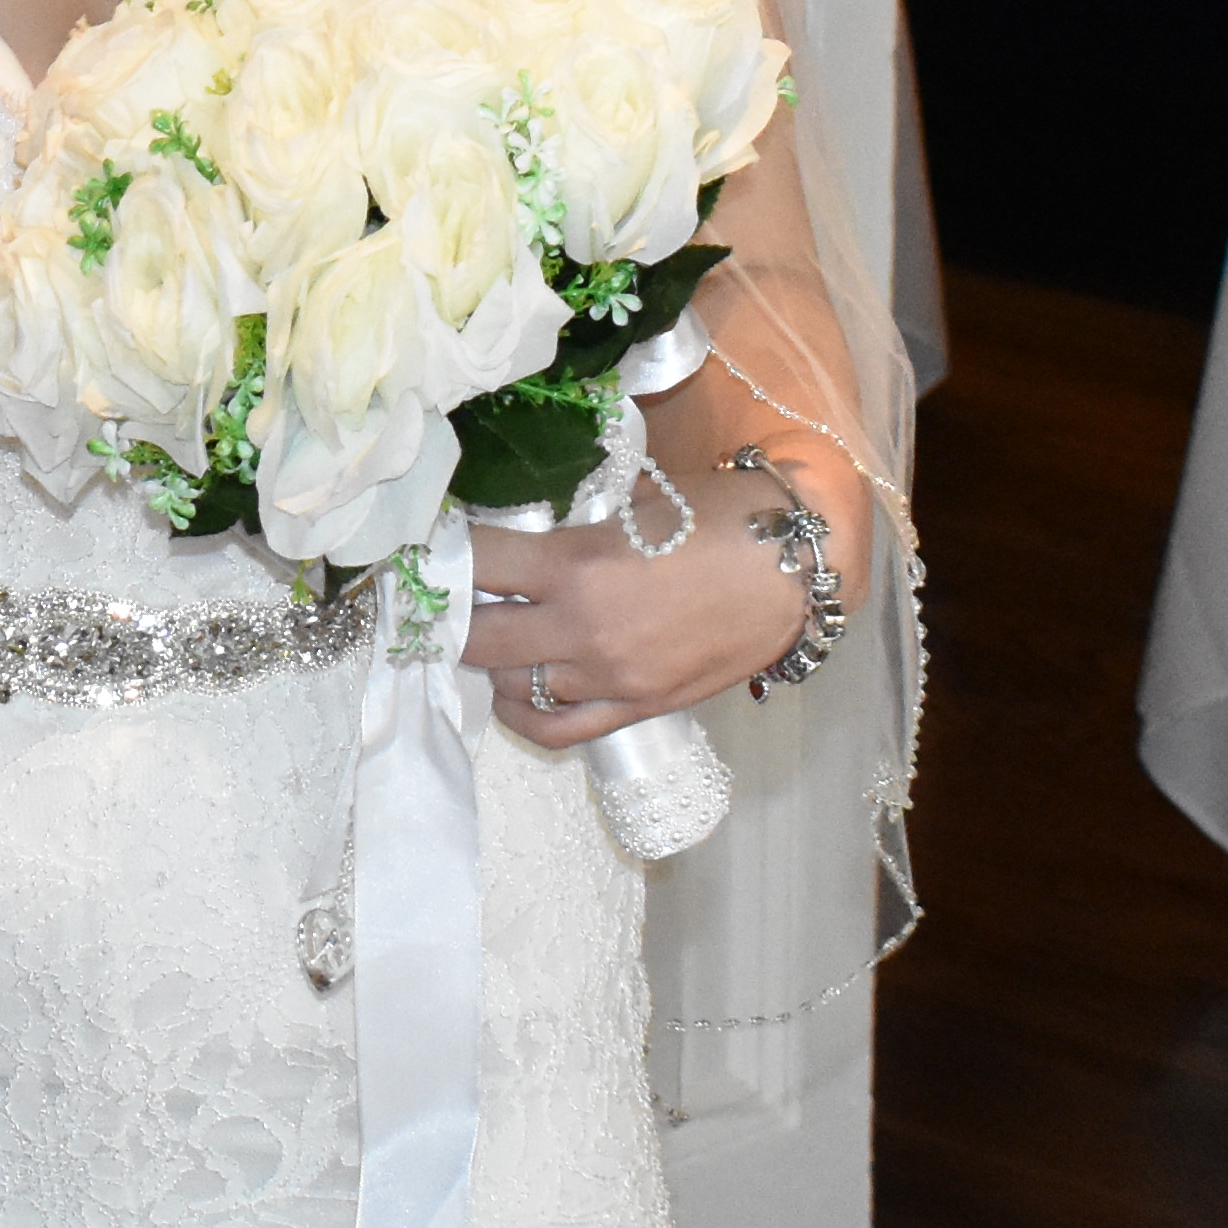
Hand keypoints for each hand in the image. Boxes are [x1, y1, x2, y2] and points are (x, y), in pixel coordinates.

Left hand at [460, 413, 855, 748]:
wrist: (798, 569)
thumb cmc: (723, 516)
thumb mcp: (637, 499)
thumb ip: (576, 520)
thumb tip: (522, 526)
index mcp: (578, 562)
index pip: (478, 562)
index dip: (443, 553)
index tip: (429, 544)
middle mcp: (584, 627)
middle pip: (477, 634)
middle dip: (451, 613)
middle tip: (444, 597)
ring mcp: (610, 676)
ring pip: (511, 682)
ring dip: (490, 657)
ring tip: (486, 632)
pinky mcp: (638, 707)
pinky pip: (557, 728)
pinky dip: (522, 712)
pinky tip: (513, 689)